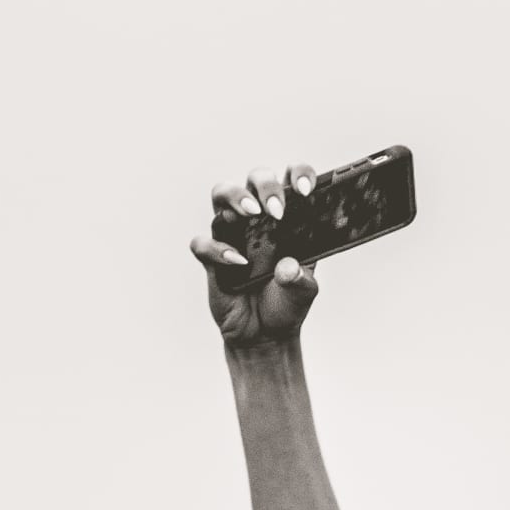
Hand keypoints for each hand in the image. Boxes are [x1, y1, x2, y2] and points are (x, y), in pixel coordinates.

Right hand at [193, 164, 320, 347]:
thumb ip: (302, 280)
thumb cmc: (286, 303)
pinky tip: (237, 262)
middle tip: (276, 210)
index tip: (306, 189)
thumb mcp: (304, 293)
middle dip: (265, 186)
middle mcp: (258, 219)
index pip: (291, 181)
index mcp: (287, 219)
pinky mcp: (211, 256)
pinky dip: (218, 249)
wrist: (265, 334)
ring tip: (252, 214)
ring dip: (236, 198)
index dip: (298, 175)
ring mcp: (232, 233)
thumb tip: (289, 267)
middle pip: (254, 179)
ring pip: (221, 195)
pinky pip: (203, 243)